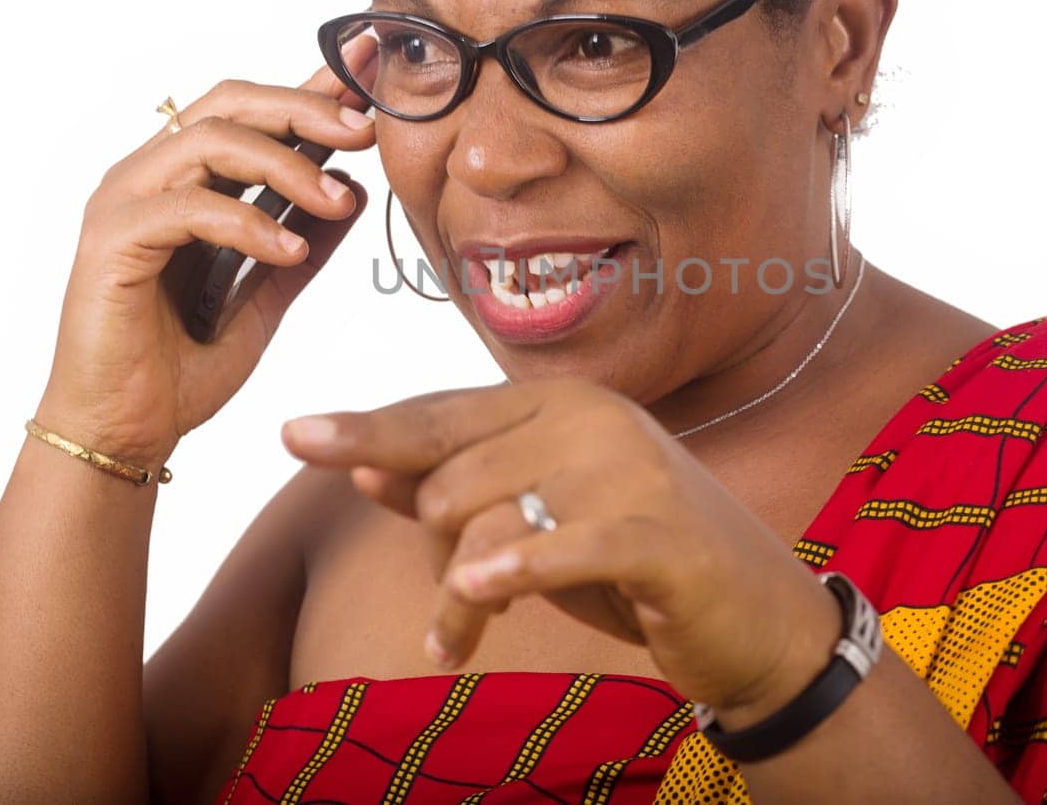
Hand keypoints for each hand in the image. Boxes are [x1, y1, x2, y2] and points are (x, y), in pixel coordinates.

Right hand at [34, 43, 378, 466]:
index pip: (250, 111)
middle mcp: (148, 177)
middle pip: (230, 104)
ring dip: (286, 166)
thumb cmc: (182, 367)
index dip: (309, 86)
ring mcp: (123, 203)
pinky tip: (291, 251)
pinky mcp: (110, 242)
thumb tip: (353, 191)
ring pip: (210, 142)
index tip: (367, 68)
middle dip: (305, 107)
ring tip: (337, 200)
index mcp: (184, 181)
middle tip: (365, 129)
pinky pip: (187, 206)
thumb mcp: (267, 294)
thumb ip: (303, 241)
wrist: (126, 433)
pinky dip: (248, 223)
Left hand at [281, 378, 841, 720]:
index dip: (365, 430)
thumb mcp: (537, 522)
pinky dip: (511, 572)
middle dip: (428, 554)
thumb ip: (457, 487)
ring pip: (488, 522)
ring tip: (456, 641)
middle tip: (450, 611)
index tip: (291, 436)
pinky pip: (559, 548)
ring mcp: (629, 470)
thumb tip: (362, 468)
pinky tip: (473, 595)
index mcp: (562, 403)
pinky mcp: (659, 533)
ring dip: (457, 599)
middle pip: (451, 477)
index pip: (441, 416)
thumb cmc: (634, 562)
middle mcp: (592, 419)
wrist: (755, 614)